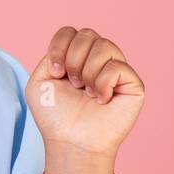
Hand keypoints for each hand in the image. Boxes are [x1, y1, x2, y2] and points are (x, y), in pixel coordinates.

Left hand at [24, 26, 144, 163]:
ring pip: (104, 45)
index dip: (60, 46)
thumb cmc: (55, 117)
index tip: (55, 72)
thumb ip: (51, 55)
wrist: (70, 142)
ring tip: (86, 93)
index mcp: (75, 59)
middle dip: (72, 59)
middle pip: (87, 34)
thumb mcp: (40, 81)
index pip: (70, 32)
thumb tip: (74, 43)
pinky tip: (101, 99)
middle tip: (72, 84)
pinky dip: (102, 83)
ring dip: (87, 71)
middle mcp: (98, 61)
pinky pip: (117, 66)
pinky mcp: (133, 84)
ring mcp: (117, 71)